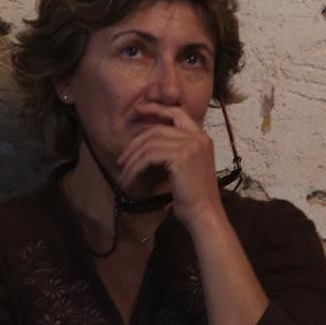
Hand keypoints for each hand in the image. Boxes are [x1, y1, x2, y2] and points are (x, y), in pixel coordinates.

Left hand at [116, 102, 222, 228]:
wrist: (204, 216)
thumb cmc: (193, 198)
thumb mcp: (188, 167)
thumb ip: (175, 150)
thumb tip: (148, 144)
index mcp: (202, 137)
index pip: (177, 112)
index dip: (156, 108)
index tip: (138, 110)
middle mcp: (198, 137)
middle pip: (158, 129)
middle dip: (136, 143)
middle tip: (122, 158)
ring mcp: (190, 145)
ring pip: (150, 144)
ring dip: (132, 160)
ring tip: (124, 173)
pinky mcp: (180, 157)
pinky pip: (149, 156)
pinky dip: (135, 168)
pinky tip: (129, 179)